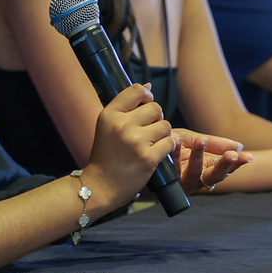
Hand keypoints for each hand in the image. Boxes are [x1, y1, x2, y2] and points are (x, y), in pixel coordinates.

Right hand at [82, 84, 176, 210]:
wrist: (101, 185)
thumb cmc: (106, 154)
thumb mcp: (107, 125)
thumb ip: (126, 106)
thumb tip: (148, 87)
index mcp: (110, 114)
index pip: (136, 90)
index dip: (146, 96)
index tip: (146, 104)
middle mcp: (122, 125)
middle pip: (155, 108)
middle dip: (156, 118)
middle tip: (148, 130)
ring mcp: (136, 141)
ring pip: (165, 125)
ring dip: (163, 133)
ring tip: (151, 142)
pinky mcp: (148, 157)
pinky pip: (170, 142)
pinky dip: (167, 147)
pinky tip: (157, 152)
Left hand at [172, 130, 251, 193]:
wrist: (145, 149)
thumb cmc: (173, 144)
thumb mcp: (194, 140)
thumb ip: (214, 143)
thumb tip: (238, 146)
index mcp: (207, 169)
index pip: (228, 168)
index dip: (238, 163)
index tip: (248, 156)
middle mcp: (197, 179)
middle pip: (215, 175)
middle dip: (224, 165)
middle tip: (232, 155)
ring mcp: (181, 181)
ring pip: (195, 172)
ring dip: (200, 156)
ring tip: (202, 140)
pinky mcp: (166, 179)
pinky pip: (172, 167)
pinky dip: (175, 153)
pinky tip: (177, 142)